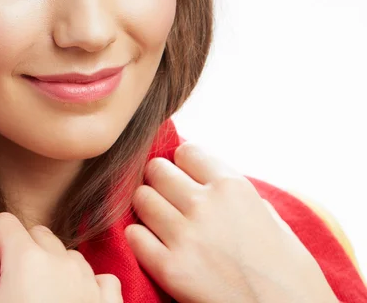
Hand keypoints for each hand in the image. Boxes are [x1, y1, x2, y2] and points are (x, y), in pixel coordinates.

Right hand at [0, 211, 121, 302]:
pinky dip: (90, 284)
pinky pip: (104, 281)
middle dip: (21, 246)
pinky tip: (77, 299)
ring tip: (35, 288)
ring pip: (71, 255)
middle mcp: (63, 264)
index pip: (5, 223)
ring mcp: (92, 286)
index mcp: (26, 260)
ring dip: (54, 263)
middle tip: (3, 273)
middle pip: (40, 234)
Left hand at [124, 142, 337, 302]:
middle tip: (169, 198)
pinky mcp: (170, 269)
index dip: (184, 164)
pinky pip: (134, 236)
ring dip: (148, 208)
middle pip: (157, 170)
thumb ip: (235, 194)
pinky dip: (140, 239)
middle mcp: (205, 205)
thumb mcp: (271, 217)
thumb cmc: (289, 273)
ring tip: (161, 221)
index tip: (187, 178)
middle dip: (160, 181)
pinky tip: (154, 245)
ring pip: (141, 198)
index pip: (186, 150)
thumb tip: (208, 179)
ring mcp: (185, 236)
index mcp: (233, 187)